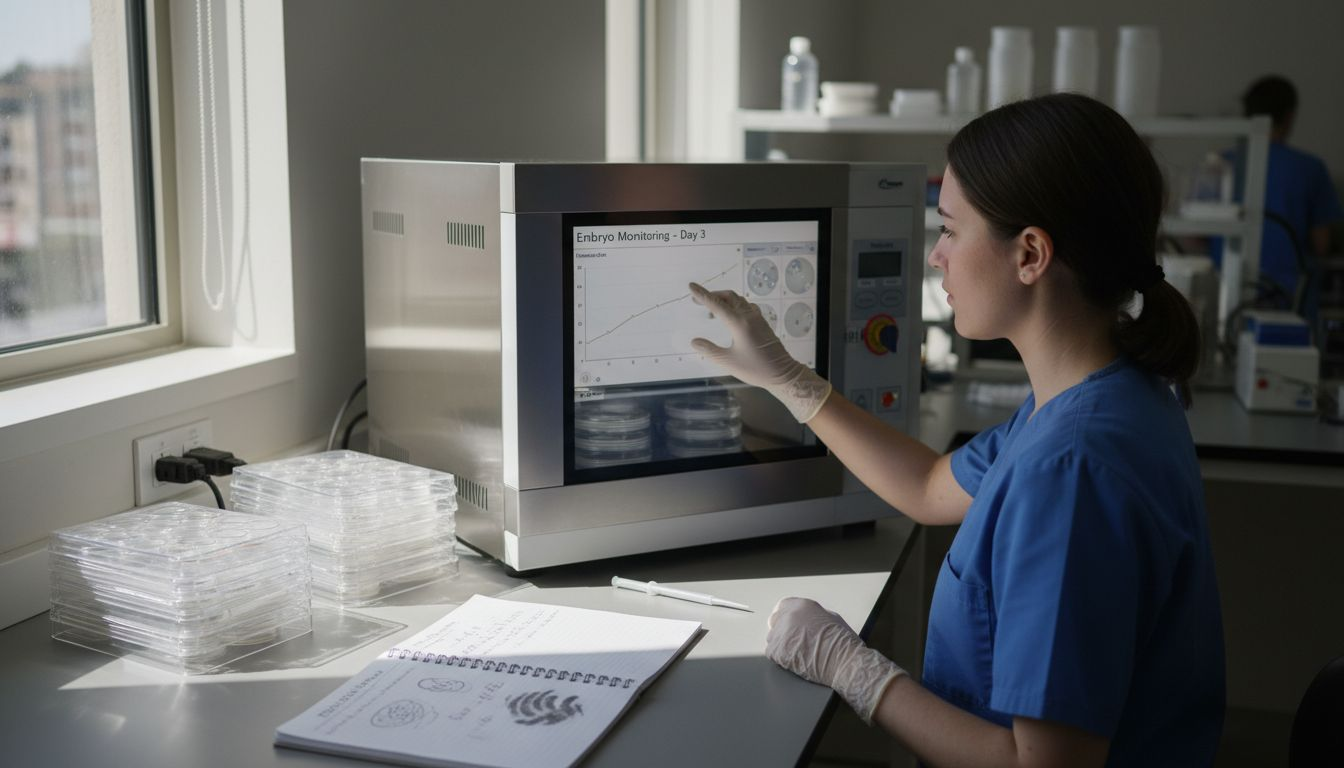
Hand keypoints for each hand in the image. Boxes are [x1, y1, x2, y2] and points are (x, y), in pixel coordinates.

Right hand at [688, 283, 831, 422]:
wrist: (783, 373)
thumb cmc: (755, 369)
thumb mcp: (728, 362)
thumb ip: (709, 350)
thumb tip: (694, 341)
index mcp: (739, 324)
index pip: (716, 304)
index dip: (702, 295)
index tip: (691, 286)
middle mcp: (748, 316)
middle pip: (728, 297)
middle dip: (712, 295)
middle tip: (697, 300)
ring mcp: (757, 318)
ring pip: (738, 300)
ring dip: (723, 300)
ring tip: (711, 311)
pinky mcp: (762, 323)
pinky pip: (746, 306)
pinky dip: (734, 305)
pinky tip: (731, 315)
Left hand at [765, 597, 906, 724]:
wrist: (845, 662)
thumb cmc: (844, 643)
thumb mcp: (831, 618)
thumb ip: (813, 615)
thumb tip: (807, 619)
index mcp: (802, 606)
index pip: (783, 606)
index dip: (785, 615)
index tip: (785, 622)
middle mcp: (789, 616)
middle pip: (775, 620)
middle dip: (782, 629)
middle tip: (791, 640)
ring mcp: (782, 633)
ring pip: (773, 637)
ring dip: (781, 643)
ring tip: (797, 653)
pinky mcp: (777, 651)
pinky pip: (772, 653)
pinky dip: (780, 658)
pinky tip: (794, 660)